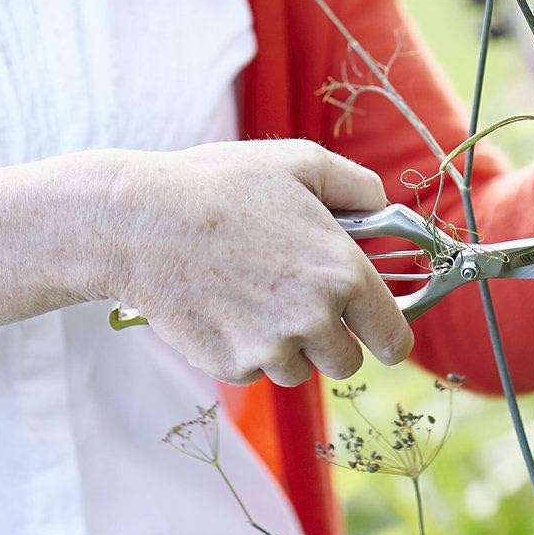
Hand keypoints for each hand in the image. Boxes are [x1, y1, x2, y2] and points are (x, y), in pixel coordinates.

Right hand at [101, 140, 413, 385]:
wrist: (140, 221)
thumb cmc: (222, 185)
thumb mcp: (301, 163)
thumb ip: (358, 187)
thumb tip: (384, 210)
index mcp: (344, 275)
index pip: (394, 340)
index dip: (387, 336)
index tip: (375, 330)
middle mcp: (314, 320)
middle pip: (347, 363)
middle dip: (332, 339)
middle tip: (301, 303)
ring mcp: (271, 348)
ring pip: (299, 370)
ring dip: (288, 346)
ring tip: (253, 296)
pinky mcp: (231, 365)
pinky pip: (254, 371)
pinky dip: (245, 349)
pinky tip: (223, 307)